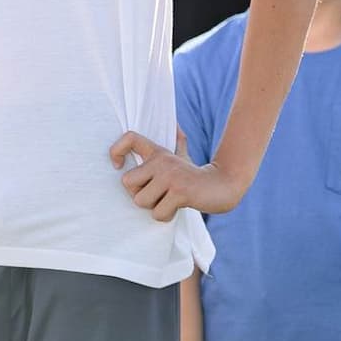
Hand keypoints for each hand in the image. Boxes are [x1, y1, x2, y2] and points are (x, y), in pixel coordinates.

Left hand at [109, 132, 245, 219]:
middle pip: (127, 181)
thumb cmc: (196, 176)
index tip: (118, 165)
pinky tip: (178, 207)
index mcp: (159, 152)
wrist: (224, 185)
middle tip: (157, 194)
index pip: (130, 138)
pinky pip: (158, 213)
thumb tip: (175, 125)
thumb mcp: (183, 156)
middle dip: (139, 194)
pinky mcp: (180, 191)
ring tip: (169, 201)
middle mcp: (163, 160)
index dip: (116, 150)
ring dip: (154, 207)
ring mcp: (171, 175)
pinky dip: (167, 215)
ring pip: (141, 200)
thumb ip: (176, 142)